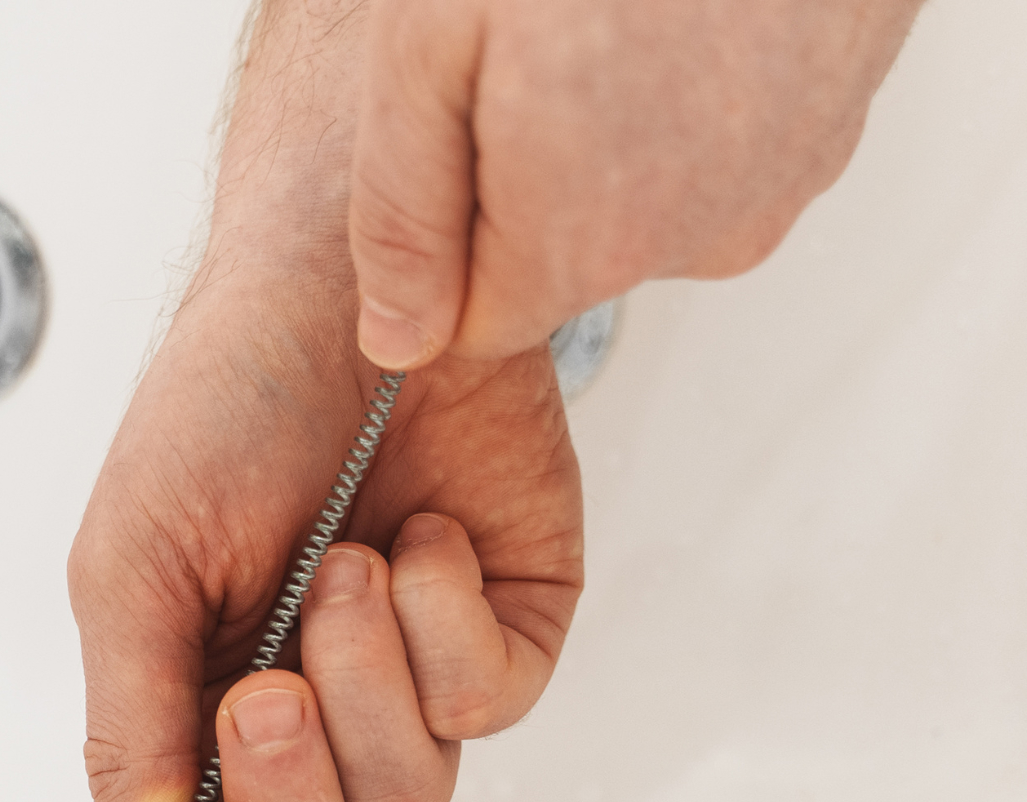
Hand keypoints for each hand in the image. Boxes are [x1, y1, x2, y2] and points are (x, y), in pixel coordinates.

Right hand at [69, 2, 580, 801]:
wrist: (348, 278)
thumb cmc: (223, 401)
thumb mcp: (132, 567)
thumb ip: (128, 733)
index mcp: (198, 714)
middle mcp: (311, 722)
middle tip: (263, 699)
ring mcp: (412, 687)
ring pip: (407, 798)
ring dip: (363, 681)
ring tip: (339, 565)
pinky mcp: (506, 637)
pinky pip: (487, 704)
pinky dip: (442, 624)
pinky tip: (419, 536)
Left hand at [349, 0, 922, 366]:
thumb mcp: (429, 51)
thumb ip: (402, 214)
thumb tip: (397, 338)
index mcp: (585, 240)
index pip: (478, 323)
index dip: (446, 232)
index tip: (452, 133)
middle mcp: (697, 237)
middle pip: (565, 262)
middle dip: (526, 178)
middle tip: (528, 48)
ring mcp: (781, 180)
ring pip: (648, 202)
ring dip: (612, 130)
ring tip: (607, 16)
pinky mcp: (834, 123)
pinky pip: (726, 145)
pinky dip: (693, 91)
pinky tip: (674, 12)